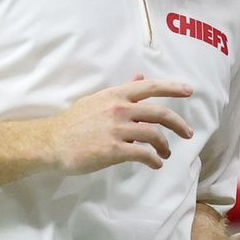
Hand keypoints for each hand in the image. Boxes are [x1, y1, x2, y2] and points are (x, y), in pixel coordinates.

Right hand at [46, 74, 193, 174]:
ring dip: (165, 146)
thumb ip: (122, 90)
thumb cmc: (74, 121)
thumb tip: (140, 76)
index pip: (151, 86)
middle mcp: (120, 109)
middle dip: (178, 124)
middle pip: (160, 113)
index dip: (173, 88)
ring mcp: (117, 129)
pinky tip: (156, 163)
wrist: (50, 142)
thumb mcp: (98, 99)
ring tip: (166, 154)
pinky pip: (143, 153)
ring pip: (154, 134)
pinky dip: (154, 159)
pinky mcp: (113, 150)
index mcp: (117, 95)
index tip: (189, 90)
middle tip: (188, 133)